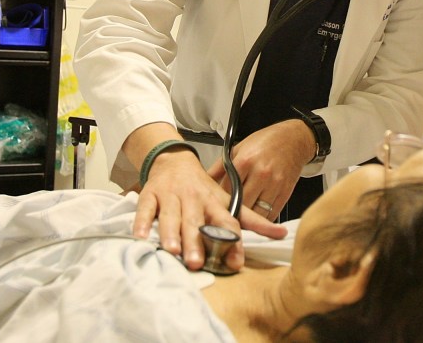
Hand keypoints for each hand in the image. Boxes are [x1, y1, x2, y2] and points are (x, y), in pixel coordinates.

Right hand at [133, 147, 285, 271]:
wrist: (174, 160)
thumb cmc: (203, 188)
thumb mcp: (228, 200)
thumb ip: (253, 220)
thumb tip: (281, 233)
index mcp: (214, 203)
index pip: (226, 222)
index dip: (231, 240)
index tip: (235, 261)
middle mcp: (193, 200)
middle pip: (195, 223)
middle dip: (196, 242)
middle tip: (197, 262)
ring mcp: (171, 197)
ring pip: (170, 217)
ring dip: (171, 234)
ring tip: (172, 251)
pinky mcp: (151, 195)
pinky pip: (145, 209)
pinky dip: (141, 222)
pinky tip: (141, 236)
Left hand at [207, 119, 312, 221]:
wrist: (294, 139)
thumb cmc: (265, 143)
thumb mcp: (238, 148)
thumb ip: (220, 167)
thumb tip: (203, 181)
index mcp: (245, 161)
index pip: (227, 189)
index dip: (220, 201)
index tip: (215, 207)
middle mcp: (260, 173)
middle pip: (242, 204)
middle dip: (233, 213)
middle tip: (226, 219)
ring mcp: (274, 184)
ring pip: (257, 213)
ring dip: (248, 219)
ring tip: (241, 220)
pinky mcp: (285, 193)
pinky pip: (271, 214)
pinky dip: (262, 219)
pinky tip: (256, 218)